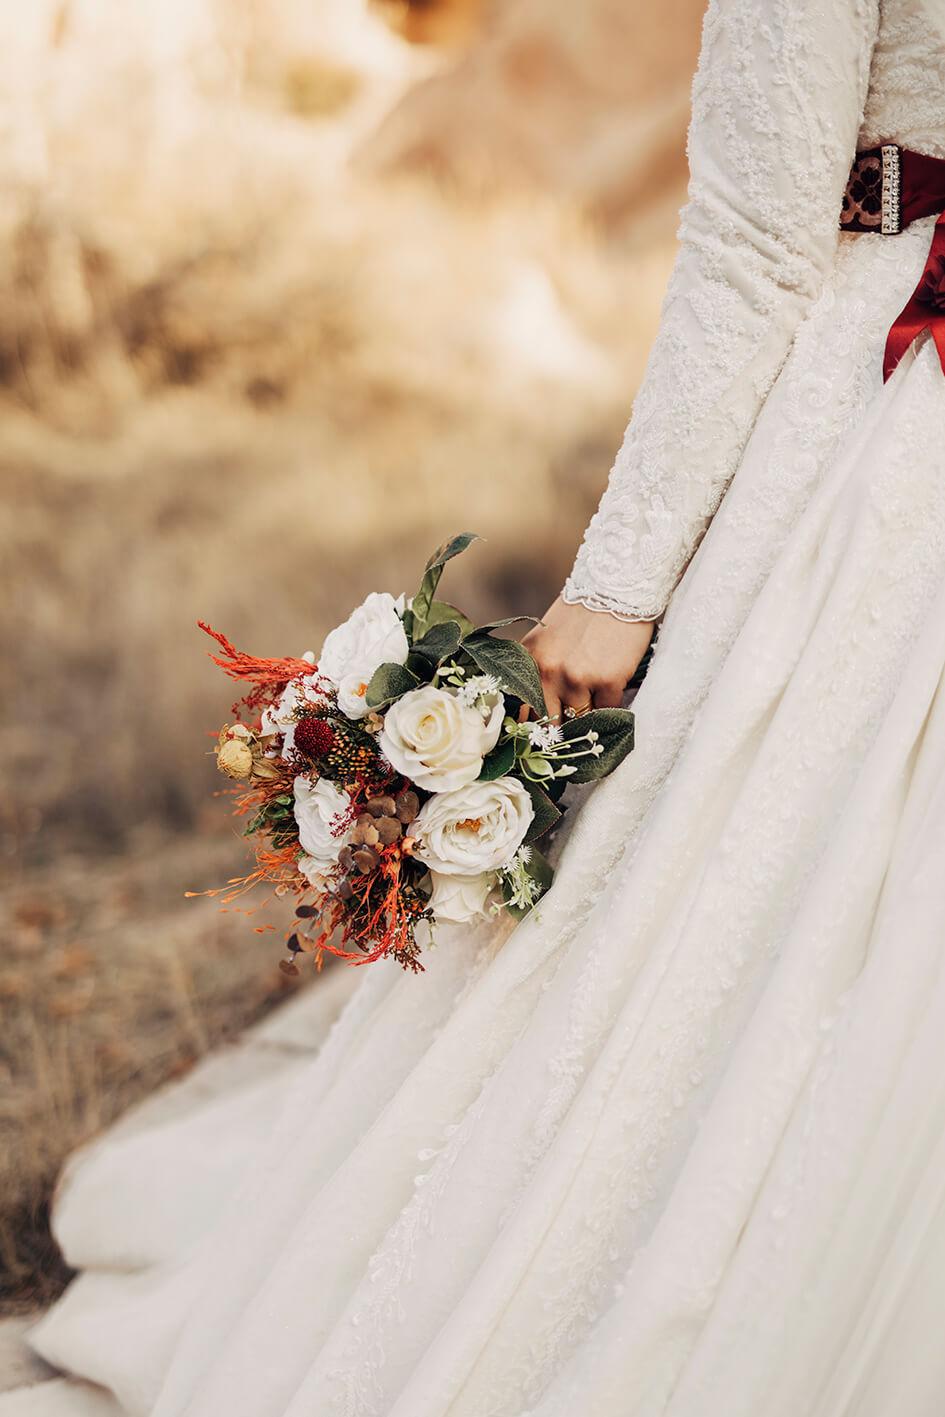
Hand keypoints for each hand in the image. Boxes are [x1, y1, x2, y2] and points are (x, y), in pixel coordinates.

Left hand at [521, 596, 654, 722]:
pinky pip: (608, 711)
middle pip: (552, 724)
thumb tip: (537, 717)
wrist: (615, 587)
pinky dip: (611, 709)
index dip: (538, 731)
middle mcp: (548, 673)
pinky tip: (613, 695)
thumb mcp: (546, 642)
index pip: (526, 713)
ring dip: (590, 718)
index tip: (547, 739)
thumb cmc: (582, 616)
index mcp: (529, 663)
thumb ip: (539, 674)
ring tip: (596, 709)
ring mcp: (577, 678)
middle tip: (574, 733)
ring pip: (581, 720)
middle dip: (564, 731)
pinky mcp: (607, 680)